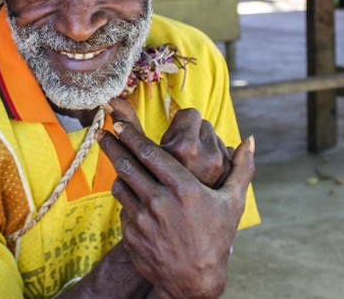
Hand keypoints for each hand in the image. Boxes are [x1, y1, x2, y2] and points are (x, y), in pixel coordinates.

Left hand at [97, 116, 254, 298]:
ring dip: (119, 172)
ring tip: (120, 164)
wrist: (194, 279)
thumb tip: (251, 140)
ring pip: (120, 185)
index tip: (120, 124)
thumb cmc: (216, 238)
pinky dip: (126, 198)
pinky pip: (122, 208)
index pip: (149, 153)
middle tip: (102, 133)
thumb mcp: (234, 202)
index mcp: (183, 188)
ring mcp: (142, 219)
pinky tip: (132, 195)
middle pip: (127, 164)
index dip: (131, 135)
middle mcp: (159, 201)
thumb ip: (242, 168)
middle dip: (112, 145)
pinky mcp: (131, 234)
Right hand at [107, 98, 232, 187]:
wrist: (176, 242)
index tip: (172, 143)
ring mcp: (222, 171)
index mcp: (184, 149)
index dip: (177, 128)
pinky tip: (203, 174)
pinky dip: (216, 158)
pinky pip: (228, 154)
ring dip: (205, 147)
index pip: (189, 115)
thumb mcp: (139, 162)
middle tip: (183, 155)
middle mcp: (208, 158)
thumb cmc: (151, 198)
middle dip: (192, 136)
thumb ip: (130, 128)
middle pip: (205, 125)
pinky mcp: (232, 181)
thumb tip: (112, 101)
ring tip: (191, 166)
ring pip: (216, 139)